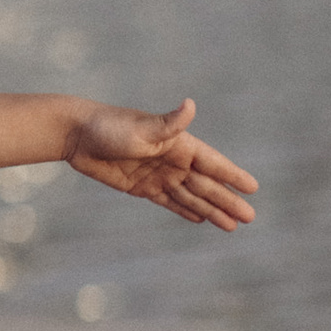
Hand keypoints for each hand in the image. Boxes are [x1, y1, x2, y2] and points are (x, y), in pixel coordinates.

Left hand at [63, 101, 256, 230]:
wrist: (77, 135)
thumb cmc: (109, 127)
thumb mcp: (141, 127)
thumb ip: (169, 124)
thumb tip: (190, 104)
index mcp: (178, 144)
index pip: (212, 163)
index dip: (232, 175)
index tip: (253, 188)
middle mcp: (173, 160)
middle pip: (206, 185)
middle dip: (228, 200)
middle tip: (250, 217)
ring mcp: (158, 174)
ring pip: (191, 197)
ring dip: (211, 210)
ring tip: (232, 226)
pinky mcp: (142, 187)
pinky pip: (169, 202)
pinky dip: (185, 210)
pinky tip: (201, 220)